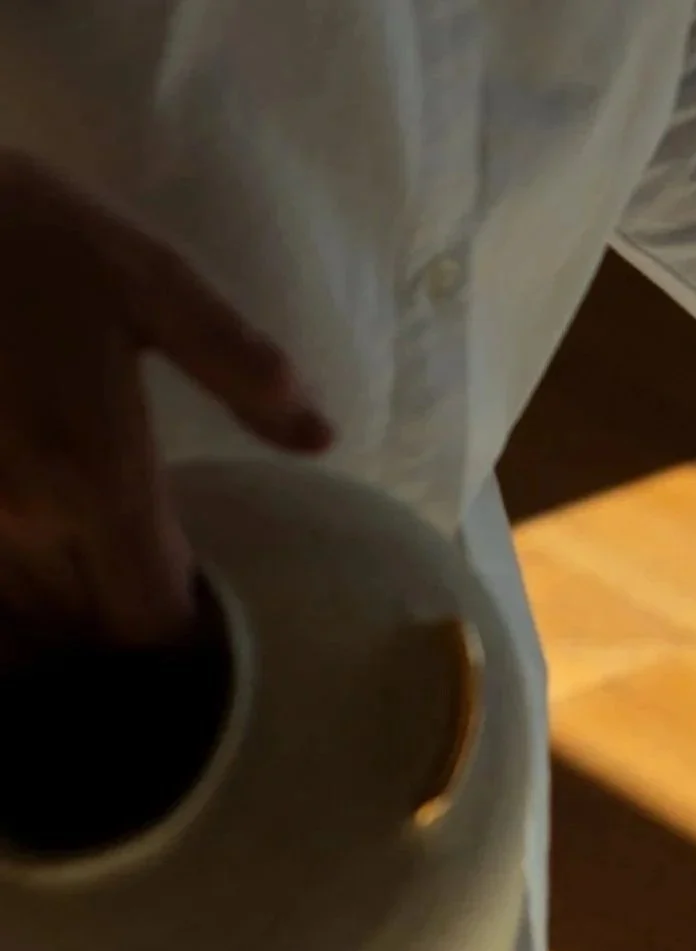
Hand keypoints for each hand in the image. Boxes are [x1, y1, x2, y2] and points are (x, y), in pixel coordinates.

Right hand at [0, 154, 331, 658]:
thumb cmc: (18, 232)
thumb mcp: (149, 280)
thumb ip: (238, 368)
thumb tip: (322, 437)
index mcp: (95, 479)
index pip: (147, 621)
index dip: (175, 624)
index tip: (191, 596)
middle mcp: (17, 521)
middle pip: (79, 631)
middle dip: (111, 621)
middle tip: (135, 579)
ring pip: (12, 618)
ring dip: (48, 612)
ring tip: (78, 569)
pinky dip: (0, 584)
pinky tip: (22, 542)